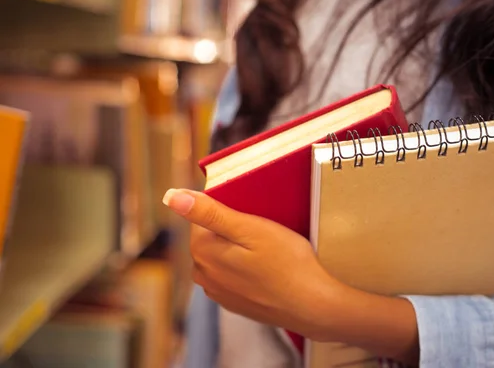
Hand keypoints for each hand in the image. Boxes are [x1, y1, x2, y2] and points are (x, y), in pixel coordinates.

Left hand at [162, 188, 345, 338]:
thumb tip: (171, 196)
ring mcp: (217, 292)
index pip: (202, 214)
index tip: (253, 213)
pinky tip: (266, 268)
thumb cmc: (287, 263)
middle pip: (211, 235)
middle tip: (263, 230)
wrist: (313, 306)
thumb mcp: (251, 228)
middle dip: (231, 228)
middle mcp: (202, 274)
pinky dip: (244, 267)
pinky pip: (231, 274)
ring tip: (267, 249)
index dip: (229, 208)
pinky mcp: (233, 302)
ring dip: (237, 248)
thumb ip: (209, 212)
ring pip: (221, 255)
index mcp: (202, 251)